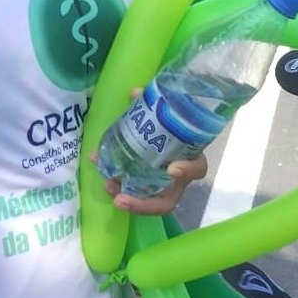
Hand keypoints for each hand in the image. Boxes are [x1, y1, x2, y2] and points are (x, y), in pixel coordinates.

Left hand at [94, 86, 208, 216]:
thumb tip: (136, 92)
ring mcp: (158, 184)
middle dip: (141, 204)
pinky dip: (114, 182)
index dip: (187, 172)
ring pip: (143, 200)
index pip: (197, 170)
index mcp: (190, 160)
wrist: (168, 129)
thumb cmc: (172, 125)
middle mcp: (176, 179)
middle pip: (164, 202)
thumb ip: (156, 104)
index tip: (172, 168)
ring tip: (107, 184)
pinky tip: (100, 170)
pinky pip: (129, 189)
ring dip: (123, 196)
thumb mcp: (170, 115)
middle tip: (120, 197)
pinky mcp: (142, 182)